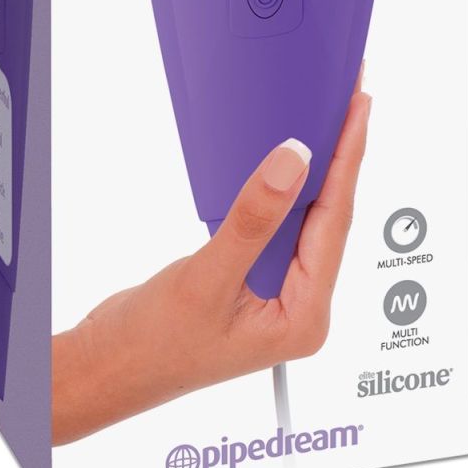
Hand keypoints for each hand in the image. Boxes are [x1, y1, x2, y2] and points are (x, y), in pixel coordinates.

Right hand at [51, 82, 371, 443]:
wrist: (108, 367)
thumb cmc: (153, 347)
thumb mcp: (206, 279)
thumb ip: (253, 221)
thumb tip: (293, 162)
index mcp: (304, 317)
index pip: (336, 224)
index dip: (349, 160)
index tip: (358, 109)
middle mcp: (299, 306)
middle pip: (331, 217)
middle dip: (340, 157)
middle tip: (350, 99)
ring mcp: (276, 292)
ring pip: (305, 217)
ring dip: (314, 169)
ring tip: (326, 117)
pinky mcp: (253, 279)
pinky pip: (277, 223)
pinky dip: (280, 189)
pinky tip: (282, 160)